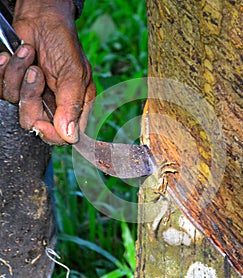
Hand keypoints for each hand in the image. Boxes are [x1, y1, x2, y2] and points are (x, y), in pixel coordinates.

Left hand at [0, 0, 95, 144]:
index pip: (65, 136)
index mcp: (75, 105)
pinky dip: (6, 70)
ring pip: (17, 107)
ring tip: (29, 56)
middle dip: (31, 98)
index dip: (52, 134)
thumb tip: (71, 136)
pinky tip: (15, 56)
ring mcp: (35, 96)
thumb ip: (72, 105)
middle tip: (37, 74)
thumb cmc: (63, 42)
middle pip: (36, 124)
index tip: (41, 122)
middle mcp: (55, 104)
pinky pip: (2, 91)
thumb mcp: (73, 73)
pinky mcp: (17, 86)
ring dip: (18, 77)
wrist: (40, 18)